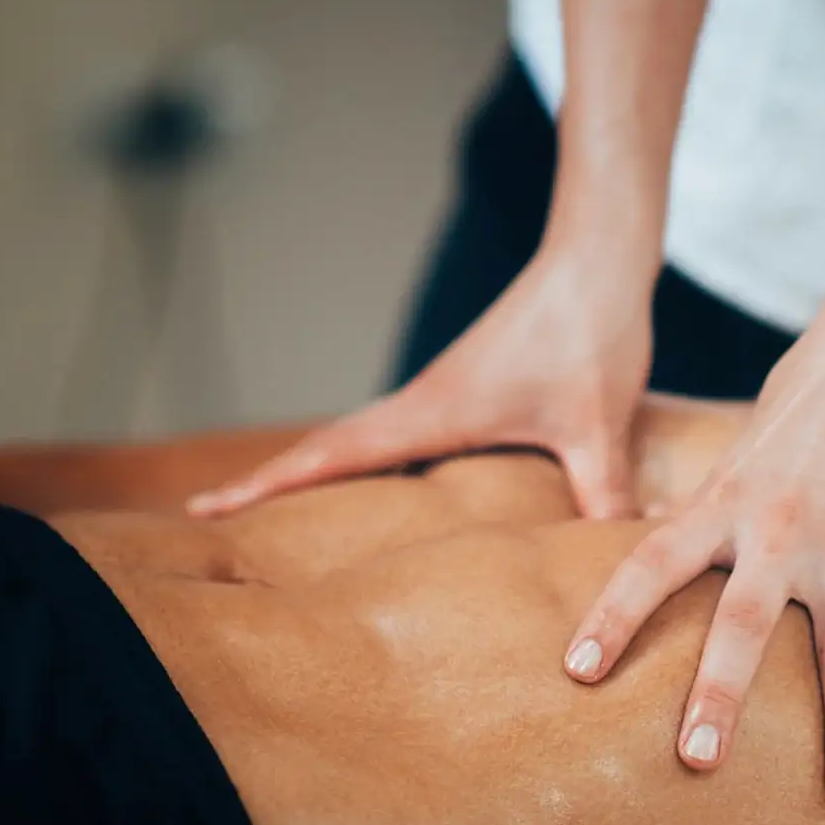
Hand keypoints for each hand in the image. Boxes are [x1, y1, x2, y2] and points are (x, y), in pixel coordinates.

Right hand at [187, 242, 656, 518]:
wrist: (597, 257)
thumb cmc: (590, 331)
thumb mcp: (598, 426)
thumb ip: (601, 494)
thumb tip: (620, 567)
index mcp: (434, 410)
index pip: (332, 455)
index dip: (268, 484)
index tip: (204, 507)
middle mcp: (425, 400)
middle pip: (328, 446)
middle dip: (270, 482)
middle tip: (209, 515)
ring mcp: (442, 392)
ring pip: (362, 436)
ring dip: (315, 467)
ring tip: (273, 512)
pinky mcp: (469, 388)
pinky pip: (399, 431)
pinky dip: (367, 454)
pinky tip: (380, 482)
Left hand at [564, 330, 824, 805]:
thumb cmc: (802, 398)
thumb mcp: (736, 451)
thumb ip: (699, 504)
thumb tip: (648, 532)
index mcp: (726, 503)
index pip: (652, 563)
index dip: (613, 617)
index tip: (577, 671)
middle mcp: (781, 529)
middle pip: (744, 623)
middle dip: (720, 695)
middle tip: (695, 761)